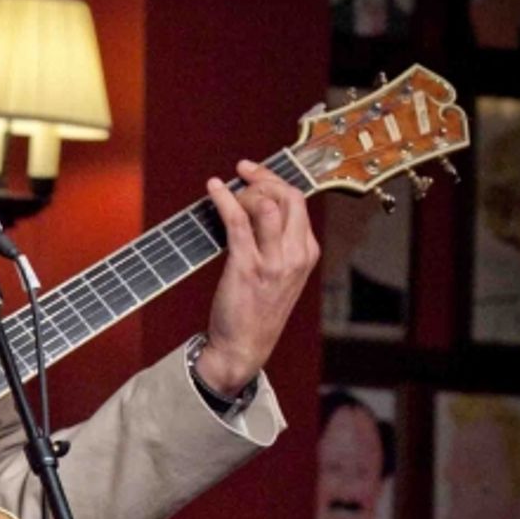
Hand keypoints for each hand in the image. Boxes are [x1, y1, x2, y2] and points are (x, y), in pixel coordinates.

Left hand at [197, 160, 318, 395]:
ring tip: (226, 193)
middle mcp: (296, 254)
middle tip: (241, 172)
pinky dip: (224, 199)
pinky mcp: (247, 267)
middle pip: (288, 196)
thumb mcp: (279, 273)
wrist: (244, 347)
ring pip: (266, 204)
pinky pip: (237, 221)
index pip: (298, 201)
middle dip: (263, 177)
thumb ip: (276, 242)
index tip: (253, 171)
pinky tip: (213, 189)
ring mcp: (274, 261)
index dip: (274, 180)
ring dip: (243, 192)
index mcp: (306, 252)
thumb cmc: (255, 309)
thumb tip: (254, 205)